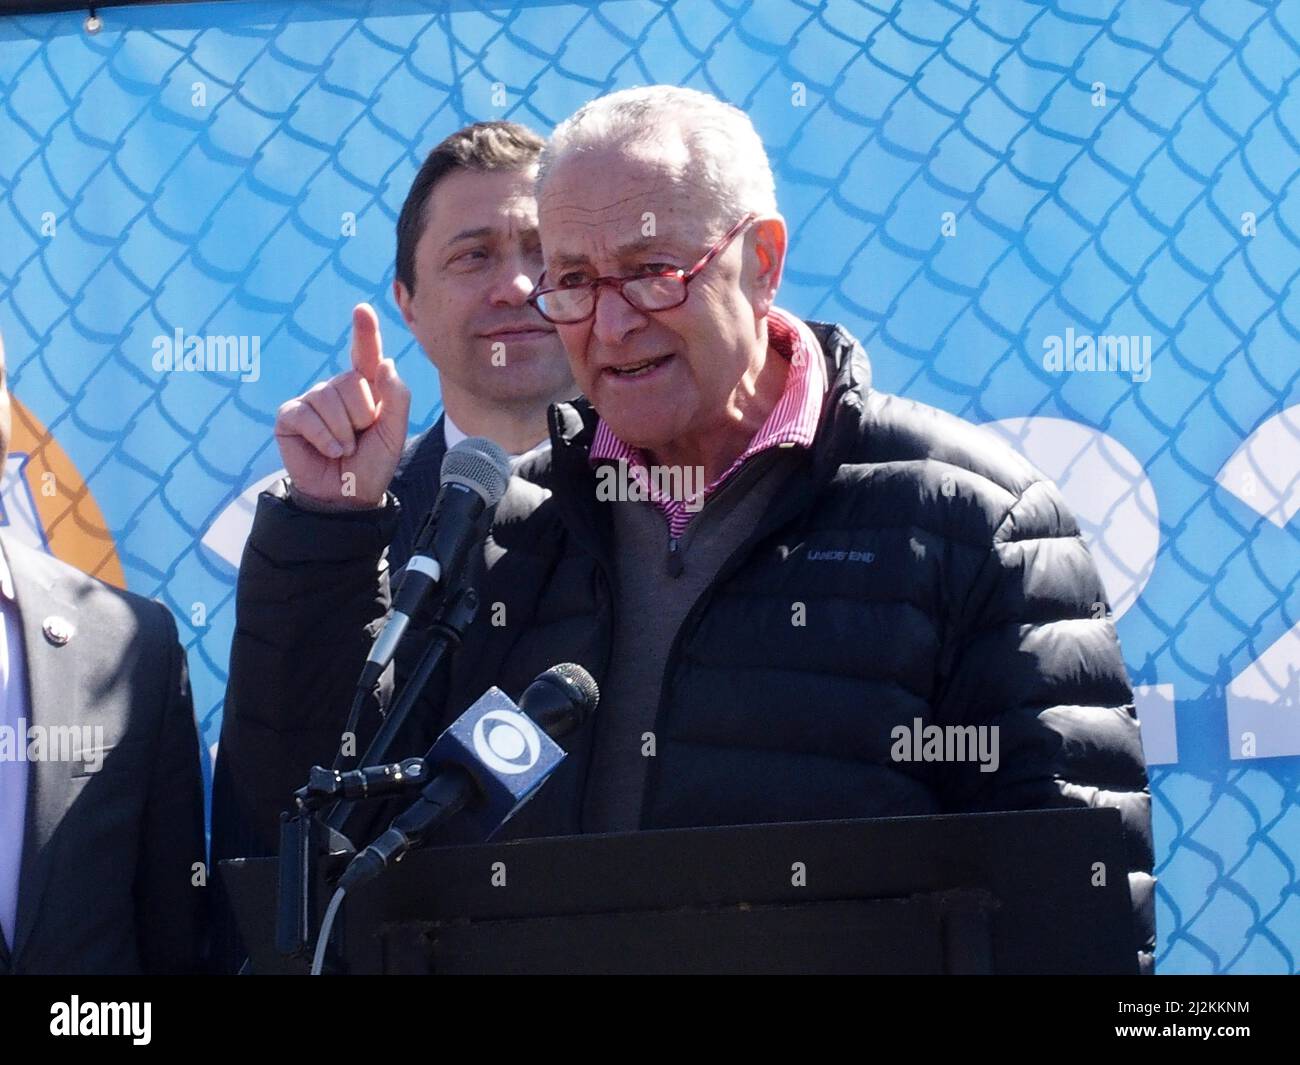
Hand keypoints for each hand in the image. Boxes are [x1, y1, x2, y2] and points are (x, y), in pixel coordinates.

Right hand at [274, 303, 410, 509]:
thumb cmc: (372, 463)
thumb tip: (386, 362)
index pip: (366, 355)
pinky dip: (324, 437)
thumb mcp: (394, 433)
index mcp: (367, 388)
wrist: (348, 496)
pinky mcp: (291, 416)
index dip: (364, 332)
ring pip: (330, 400)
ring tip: (345, 448)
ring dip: (344, 432)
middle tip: (361, 439)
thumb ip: (397, 398)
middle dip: (362, 417)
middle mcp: (338, 388)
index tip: (362, 309)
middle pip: (352, 383)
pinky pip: (307, 415)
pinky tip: (331, 451)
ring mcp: (312, 400)